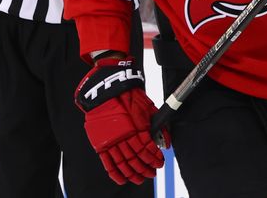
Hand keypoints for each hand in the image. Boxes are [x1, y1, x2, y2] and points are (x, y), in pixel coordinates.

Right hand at [75, 58, 168, 184]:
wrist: (108, 89)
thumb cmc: (129, 95)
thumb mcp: (148, 108)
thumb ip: (158, 126)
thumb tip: (166, 142)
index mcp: (136, 127)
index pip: (147, 150)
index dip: (154, 159)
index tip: (159, 162)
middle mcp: (124, 136)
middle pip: (137, 159)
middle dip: (146, 168)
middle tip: (152, 173)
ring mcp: (111, 140)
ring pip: (124, 163)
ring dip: (134, 173)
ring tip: (141, 178)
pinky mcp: (100, 142)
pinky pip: (108, 162)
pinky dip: (116, 173)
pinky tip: (123, 178)